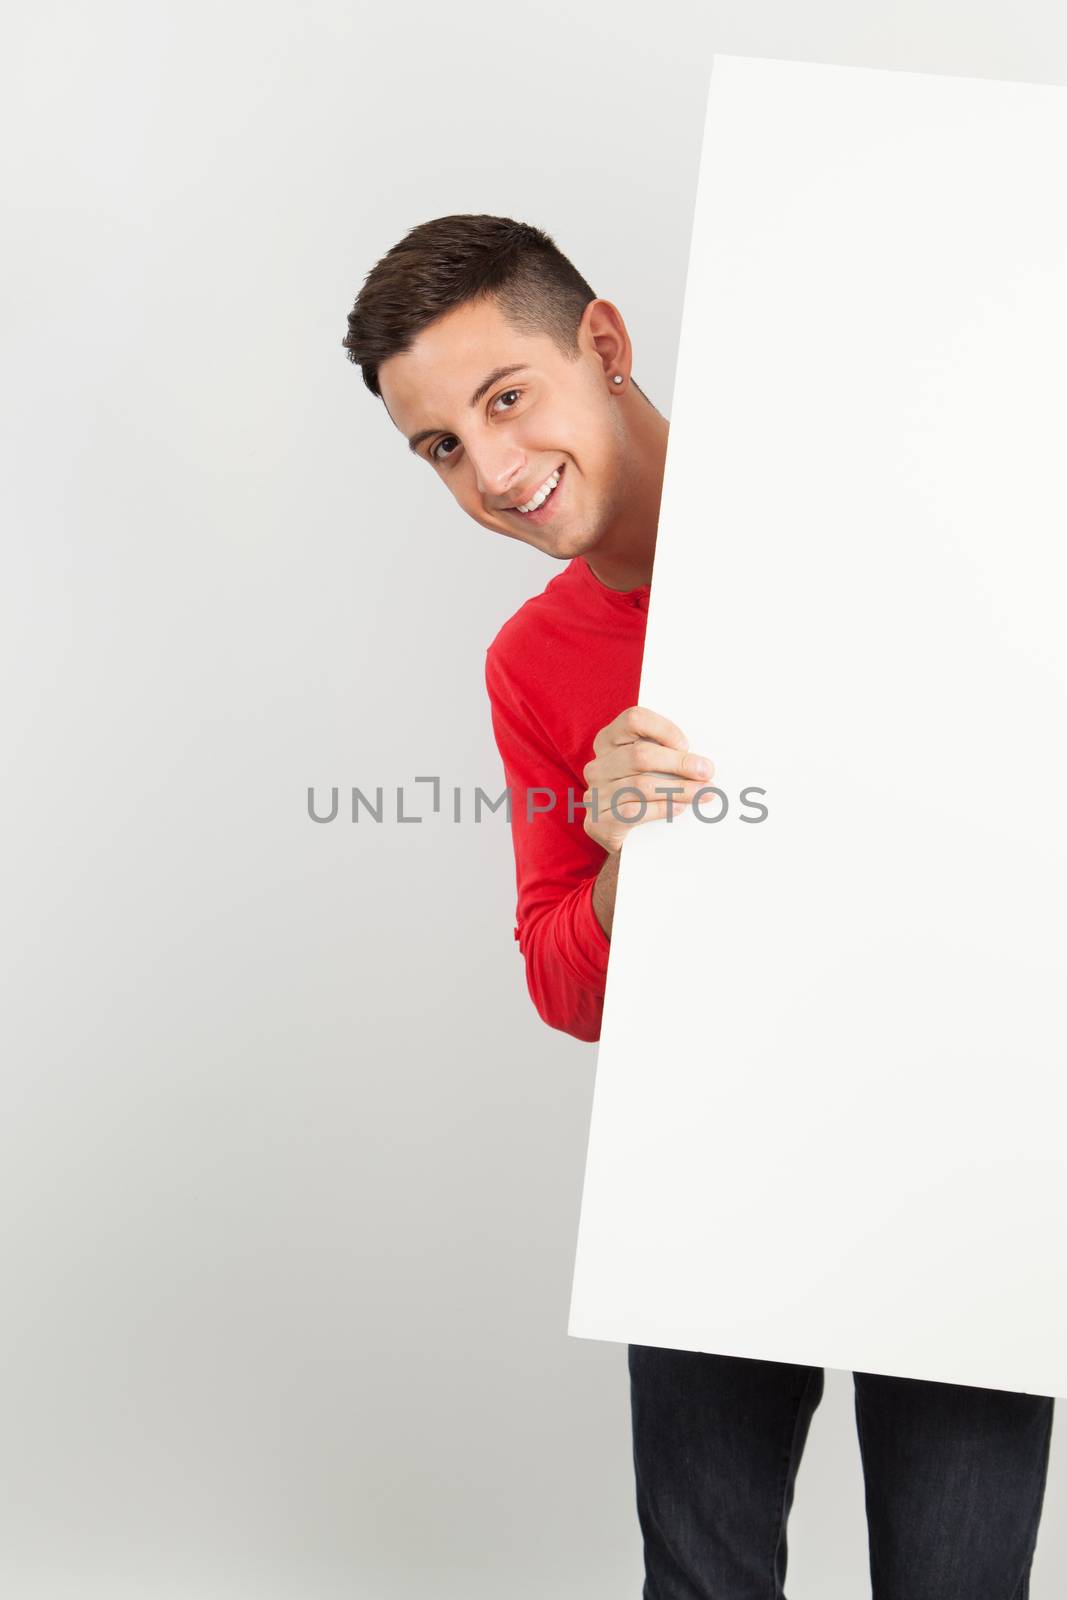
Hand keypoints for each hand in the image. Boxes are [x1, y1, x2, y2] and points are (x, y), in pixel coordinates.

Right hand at [581, 706, 714, 854]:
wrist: (623, 838)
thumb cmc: (641, 795)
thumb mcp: (648, 769)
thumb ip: (664, 755)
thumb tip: (700, 759)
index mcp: (608, 742)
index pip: (634, 720)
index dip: (664, 730)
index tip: (686, 745)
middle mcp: (598, 767)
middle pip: (640, 755)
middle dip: (679, 762)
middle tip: (706, 770)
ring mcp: (595, 795)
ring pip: (641, 785)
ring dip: (679, 789)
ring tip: (704, 792)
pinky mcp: (599, 823)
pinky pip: (633, 812)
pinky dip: (661, 808)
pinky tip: (680, 808)